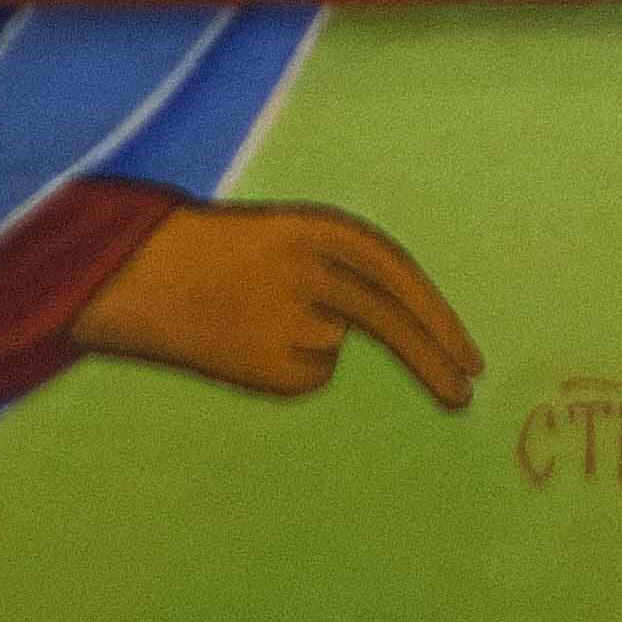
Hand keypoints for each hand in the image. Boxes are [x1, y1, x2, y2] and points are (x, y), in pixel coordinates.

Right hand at [75, 199, 482, 409]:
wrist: (149, 272)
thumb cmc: (237, 256)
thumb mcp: (300, 240)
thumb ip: (351, 274)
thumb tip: (414, 337)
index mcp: (321, 227)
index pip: (399, 274)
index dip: (439, 317)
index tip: (472, 357)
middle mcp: (309, 270)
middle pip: (389, 321)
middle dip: (434, 361)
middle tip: (465, 394)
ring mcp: (285, 320)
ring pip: (334, 349)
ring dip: (314, 343)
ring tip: (260, 317)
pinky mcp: (263, 365)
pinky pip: (305, 374)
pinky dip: (289, 367)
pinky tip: (249, 344)